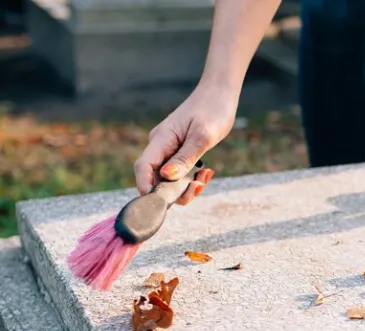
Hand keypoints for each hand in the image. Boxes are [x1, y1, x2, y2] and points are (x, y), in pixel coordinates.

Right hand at [133, 85, 237, 203]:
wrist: (220, 93)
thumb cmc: (213, 110)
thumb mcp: (203, 136)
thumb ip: (185, 158)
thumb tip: (166, 177)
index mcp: (162, 139)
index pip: (144, 166)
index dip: (146, 187)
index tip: (157, 203)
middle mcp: (161, 145)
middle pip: (156, 177)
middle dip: (174, 190)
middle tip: (198, 187)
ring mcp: (170, 149)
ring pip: (170, 179)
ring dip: (187, 185)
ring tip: (206, 176)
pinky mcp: (180, 152)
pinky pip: (180, 172)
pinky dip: (192, 178)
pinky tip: (206, 173)